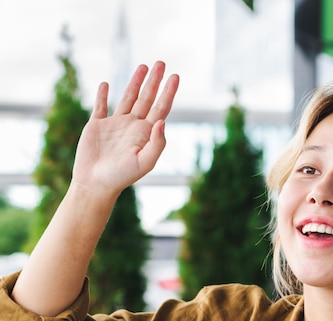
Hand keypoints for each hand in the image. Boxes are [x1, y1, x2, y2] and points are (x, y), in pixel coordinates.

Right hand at [72, 61, 178, 198]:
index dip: (168, 93)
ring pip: (127, 98)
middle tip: (161, 63)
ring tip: (143, 66)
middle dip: (154, 81)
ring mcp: (114, 125)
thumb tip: (163, 121)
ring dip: (134, 82)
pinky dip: (103, 95)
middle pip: (146, 99)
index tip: (175, 77)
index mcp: (145, 134)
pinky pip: (100, 107)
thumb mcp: (144, 162)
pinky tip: (106, 84)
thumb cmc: (121, 177)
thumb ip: (157, 143)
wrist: (96, 184)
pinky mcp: (96, 126)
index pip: (161, 109)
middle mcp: (132, 127)